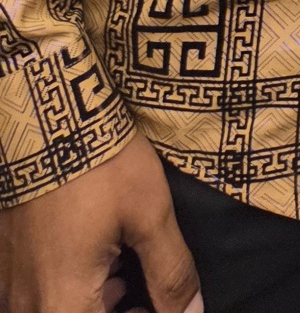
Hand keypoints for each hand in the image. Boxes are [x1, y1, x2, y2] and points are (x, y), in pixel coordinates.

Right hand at [0, 131, 201, 312]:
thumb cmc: (102, 166)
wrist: (47, 118)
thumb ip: (170, 274)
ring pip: (59, 310)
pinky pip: (39, 296)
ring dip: (91, 304)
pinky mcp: (5, 264)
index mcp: (63, 304)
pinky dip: (69, 290)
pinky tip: (95, 259)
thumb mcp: (150, 215)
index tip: (157, 307)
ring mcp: (10, 286)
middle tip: (143, 297)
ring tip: (120, 276)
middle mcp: (28, 305)